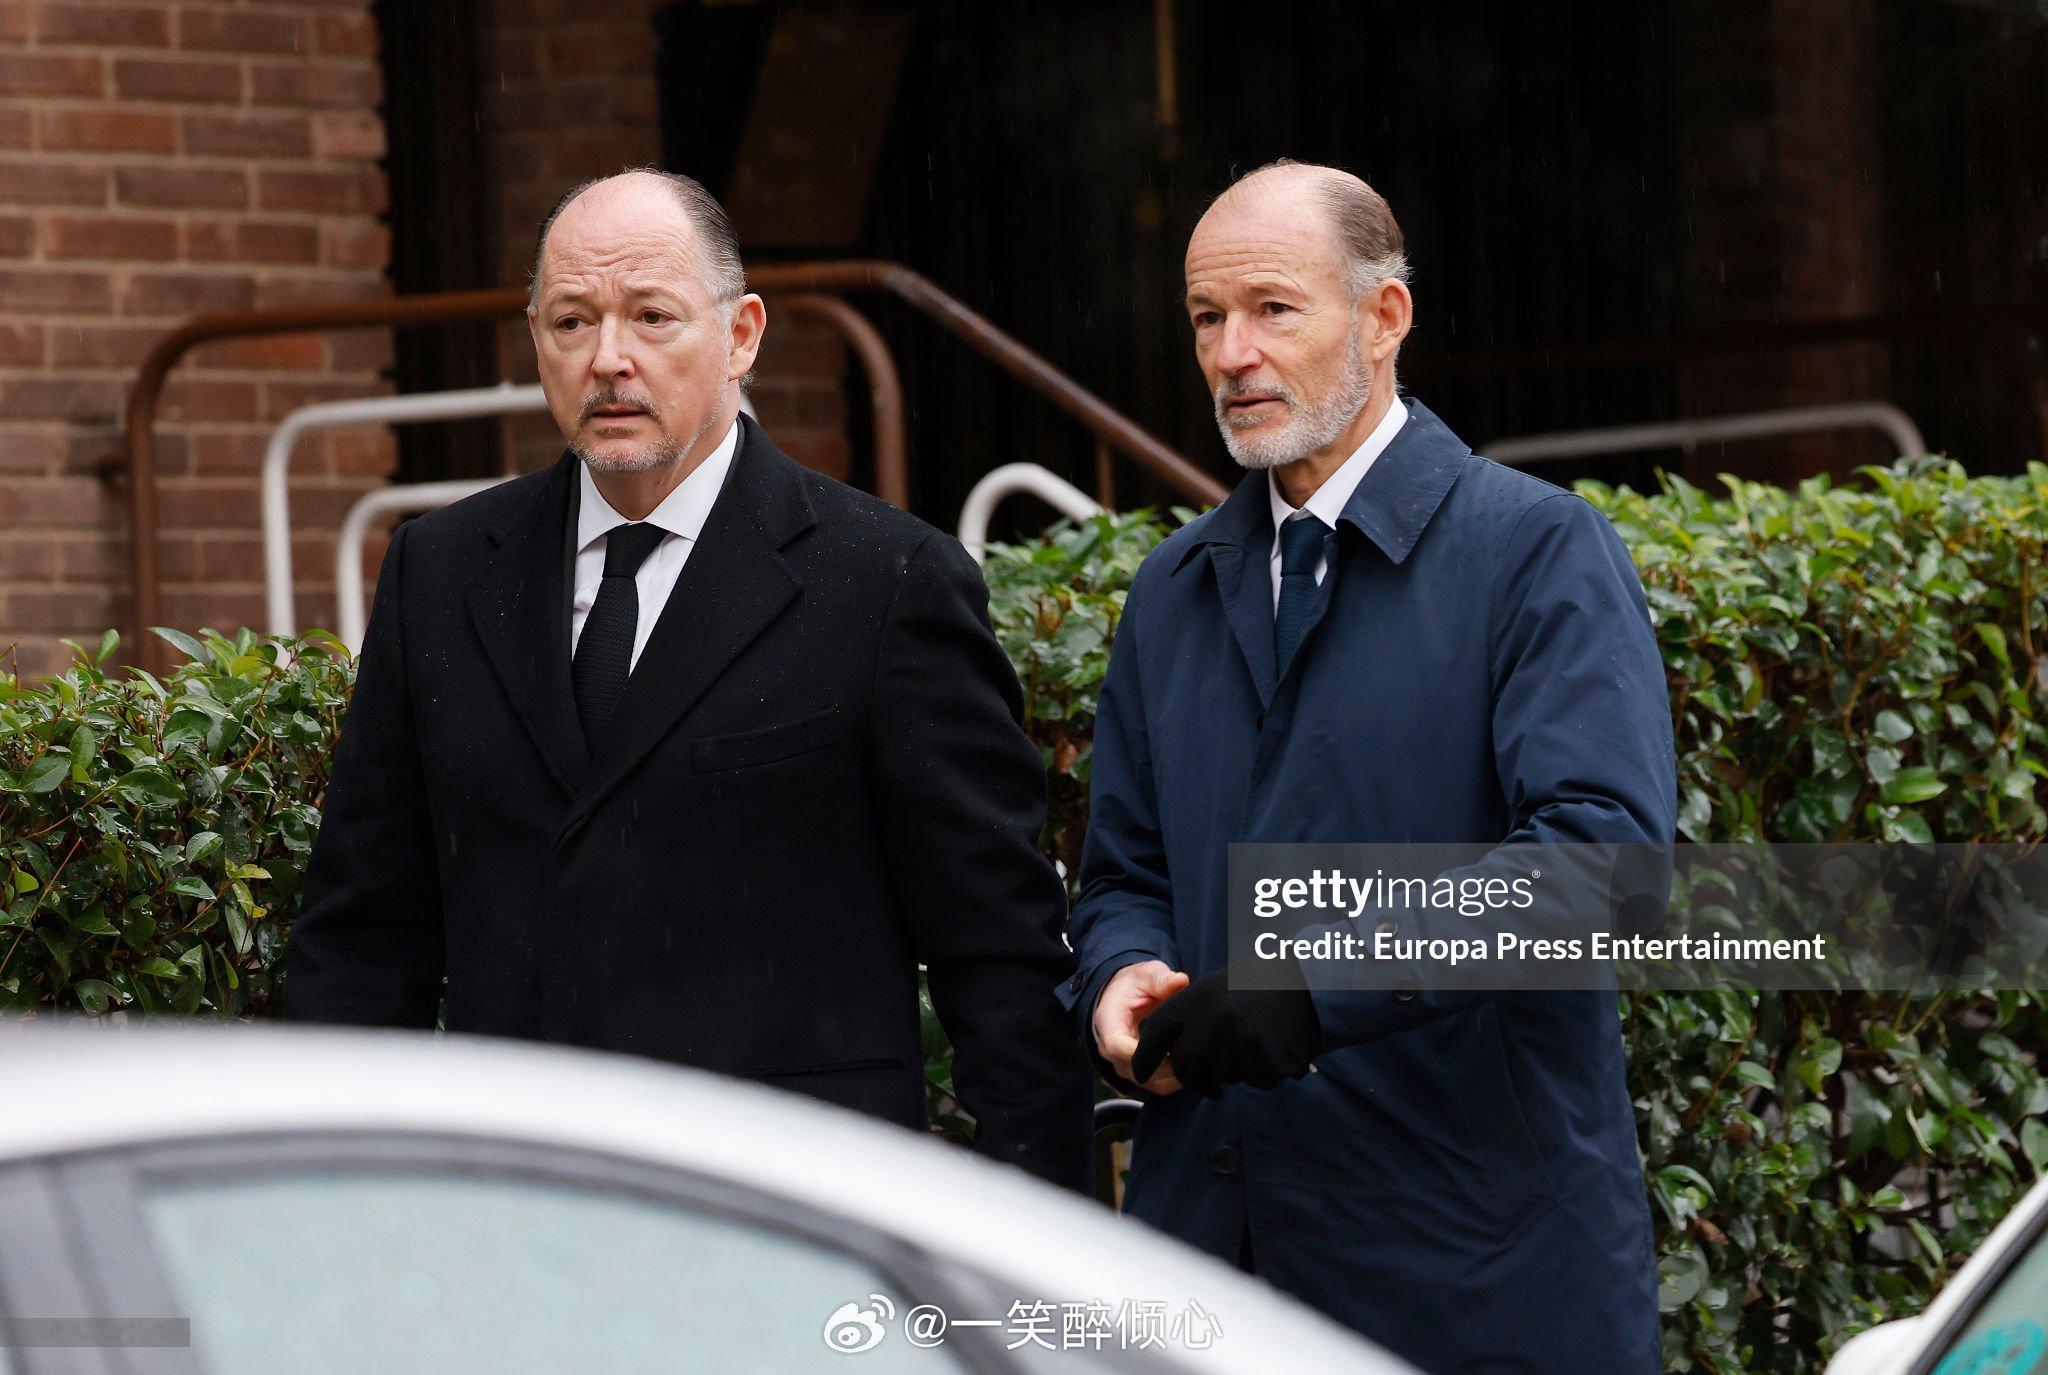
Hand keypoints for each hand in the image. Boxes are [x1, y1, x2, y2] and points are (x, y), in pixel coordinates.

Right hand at [1092, 960, 1189, 1094]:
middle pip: (1137, 1071)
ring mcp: (1123, 1064)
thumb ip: (1161, 979)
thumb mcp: (1146, 974)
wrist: (1124, 995)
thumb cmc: (1134, 984)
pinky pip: (1156, 1085)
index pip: (1119, 1047)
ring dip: (1174, 1076)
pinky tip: (1190, 1062)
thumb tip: (1181, 980)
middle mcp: (1110, 1050)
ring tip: (1196, 1058)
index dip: (1146, 1053)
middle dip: (1168, 1067)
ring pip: (1149, 1083)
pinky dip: (1175, 1079)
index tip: (1174, 1046)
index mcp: (1108, 1023)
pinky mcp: (1137, 1072)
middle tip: (1195, 1053)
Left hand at [1130, 959, 1319, 1097]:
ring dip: (1240, 1068)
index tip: (1140, 1075)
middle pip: (1187, 1071)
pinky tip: (1277, 1045)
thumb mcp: (1210, 990)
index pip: (1151, 1038)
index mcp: (1189, 1004)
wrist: (1305, 980)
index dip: (1144, 1060)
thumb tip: (1161, 1046)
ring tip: (1258, 1038)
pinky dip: (1267, 1069)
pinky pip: (1258, 1080)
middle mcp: (1205, 1028)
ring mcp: (1234, 1047)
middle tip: (1212, 1084)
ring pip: (1227, 1077)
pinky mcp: (1264, 1063)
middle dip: (1199, 1080)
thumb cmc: (1256, 985)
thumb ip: (1184, 1019)